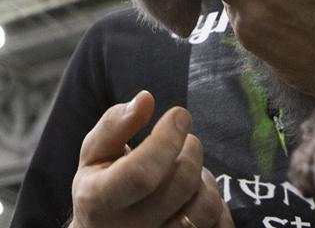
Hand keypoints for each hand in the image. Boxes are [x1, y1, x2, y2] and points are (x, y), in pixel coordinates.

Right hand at [70, 90, 232, 227]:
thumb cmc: (100, 186)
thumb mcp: (94, 154)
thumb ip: (115, 124)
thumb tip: (145, 99)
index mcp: (99, 201)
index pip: (141, 173)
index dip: (167, 139)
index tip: (179, 114)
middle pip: (180, 185)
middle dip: (191, 150)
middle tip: (185, 139)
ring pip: (205, 207)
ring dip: (205, 178)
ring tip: (188, 168)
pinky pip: (220, 226)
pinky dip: (218, 205)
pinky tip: (197, 195)